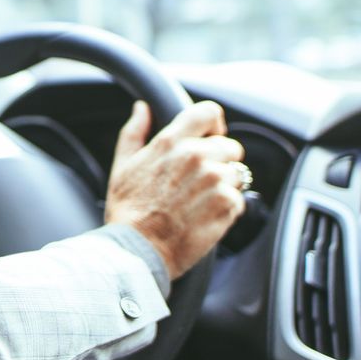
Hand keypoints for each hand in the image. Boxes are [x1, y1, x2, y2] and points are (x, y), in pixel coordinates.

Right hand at [104, 100, 245, 279]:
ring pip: (237, 173)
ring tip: (200, 203)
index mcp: (171, 142)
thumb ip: (134, 131)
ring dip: (225, 186)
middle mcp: (196, 156)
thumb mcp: (122, 165)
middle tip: (201, 183)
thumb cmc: (127, 211)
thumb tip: (142, 108)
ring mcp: (214, 180)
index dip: (214, 125)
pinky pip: (239, 199)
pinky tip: (204, 217)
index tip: (210, 138)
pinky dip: (227, 209)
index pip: (208, 112)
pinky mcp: (227, 204)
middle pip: (230, 146)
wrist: (137, 250)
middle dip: (220, 161)